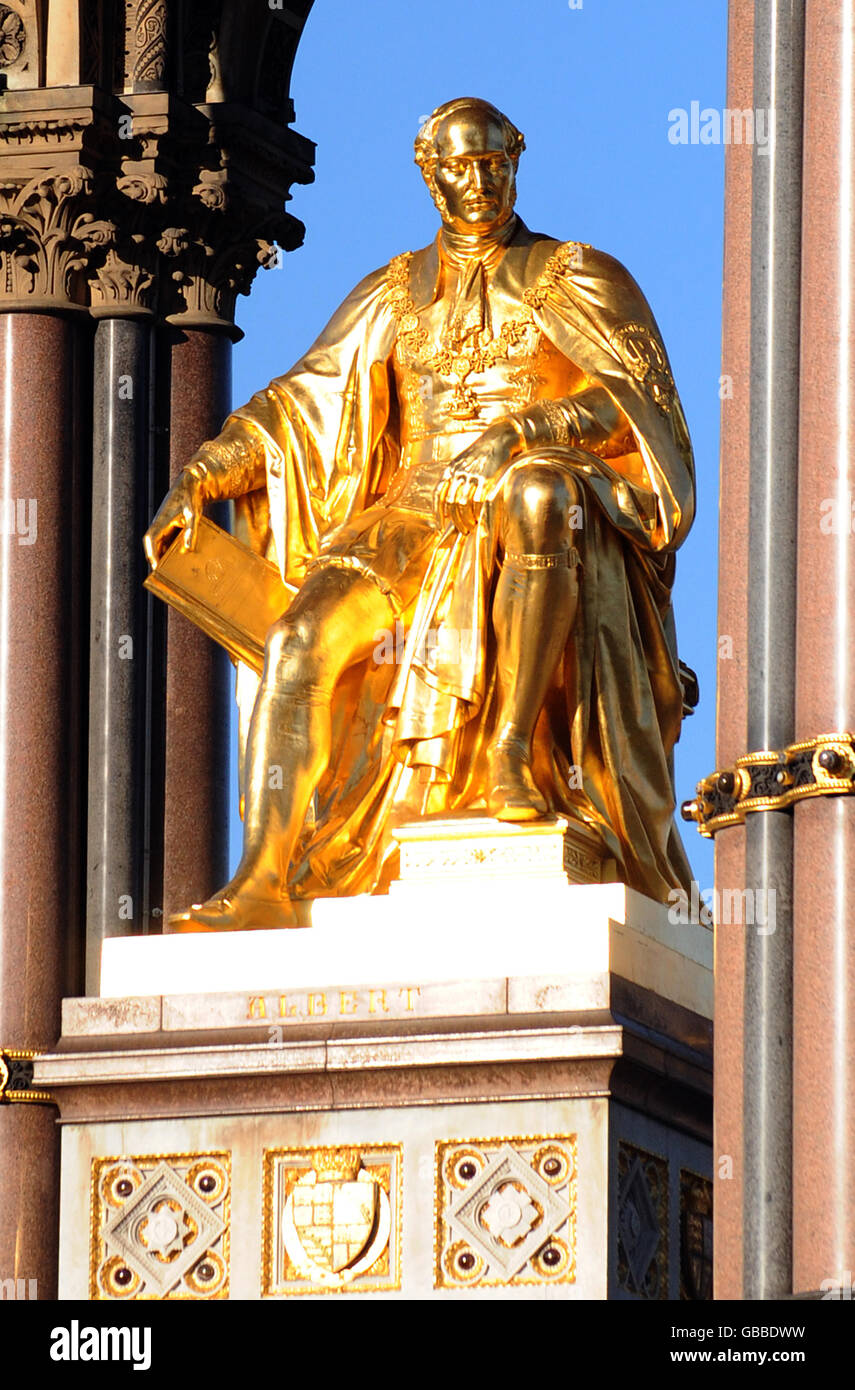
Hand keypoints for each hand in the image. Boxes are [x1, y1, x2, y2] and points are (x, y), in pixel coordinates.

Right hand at [143, 469, 205, 569]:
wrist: (193, 486)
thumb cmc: (191, 498)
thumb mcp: (193, 514)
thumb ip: (191, 531)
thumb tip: (188, 548)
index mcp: (160, 521)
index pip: (150, 540)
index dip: (151, 554)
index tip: (155, 567)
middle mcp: (159, 525)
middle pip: (154, 547)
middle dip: (157, 561)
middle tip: (163, 577)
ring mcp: (164, 527)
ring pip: (161, 546)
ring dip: (164, 557)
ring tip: (172, 573)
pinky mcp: (171, 528)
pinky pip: (169, 542)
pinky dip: (172, 551)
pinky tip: (181, 561)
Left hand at [435, 419, 521, 533]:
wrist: (500, 438)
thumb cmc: (482, 453)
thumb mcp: (463, 462)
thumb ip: (454, 480)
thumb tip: (448, 504)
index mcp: (450, 469)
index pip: (438, 494)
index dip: (437, 512)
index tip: (440, 525)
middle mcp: (458, 473)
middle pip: (451, 503)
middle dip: (455, 520)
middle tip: (461, 529)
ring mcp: (472, 476)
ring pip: (463, 505)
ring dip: (466, 519)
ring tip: (470, 526)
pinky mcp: (486, 479)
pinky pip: (477, 502)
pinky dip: (476, 513)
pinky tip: (478, 518)